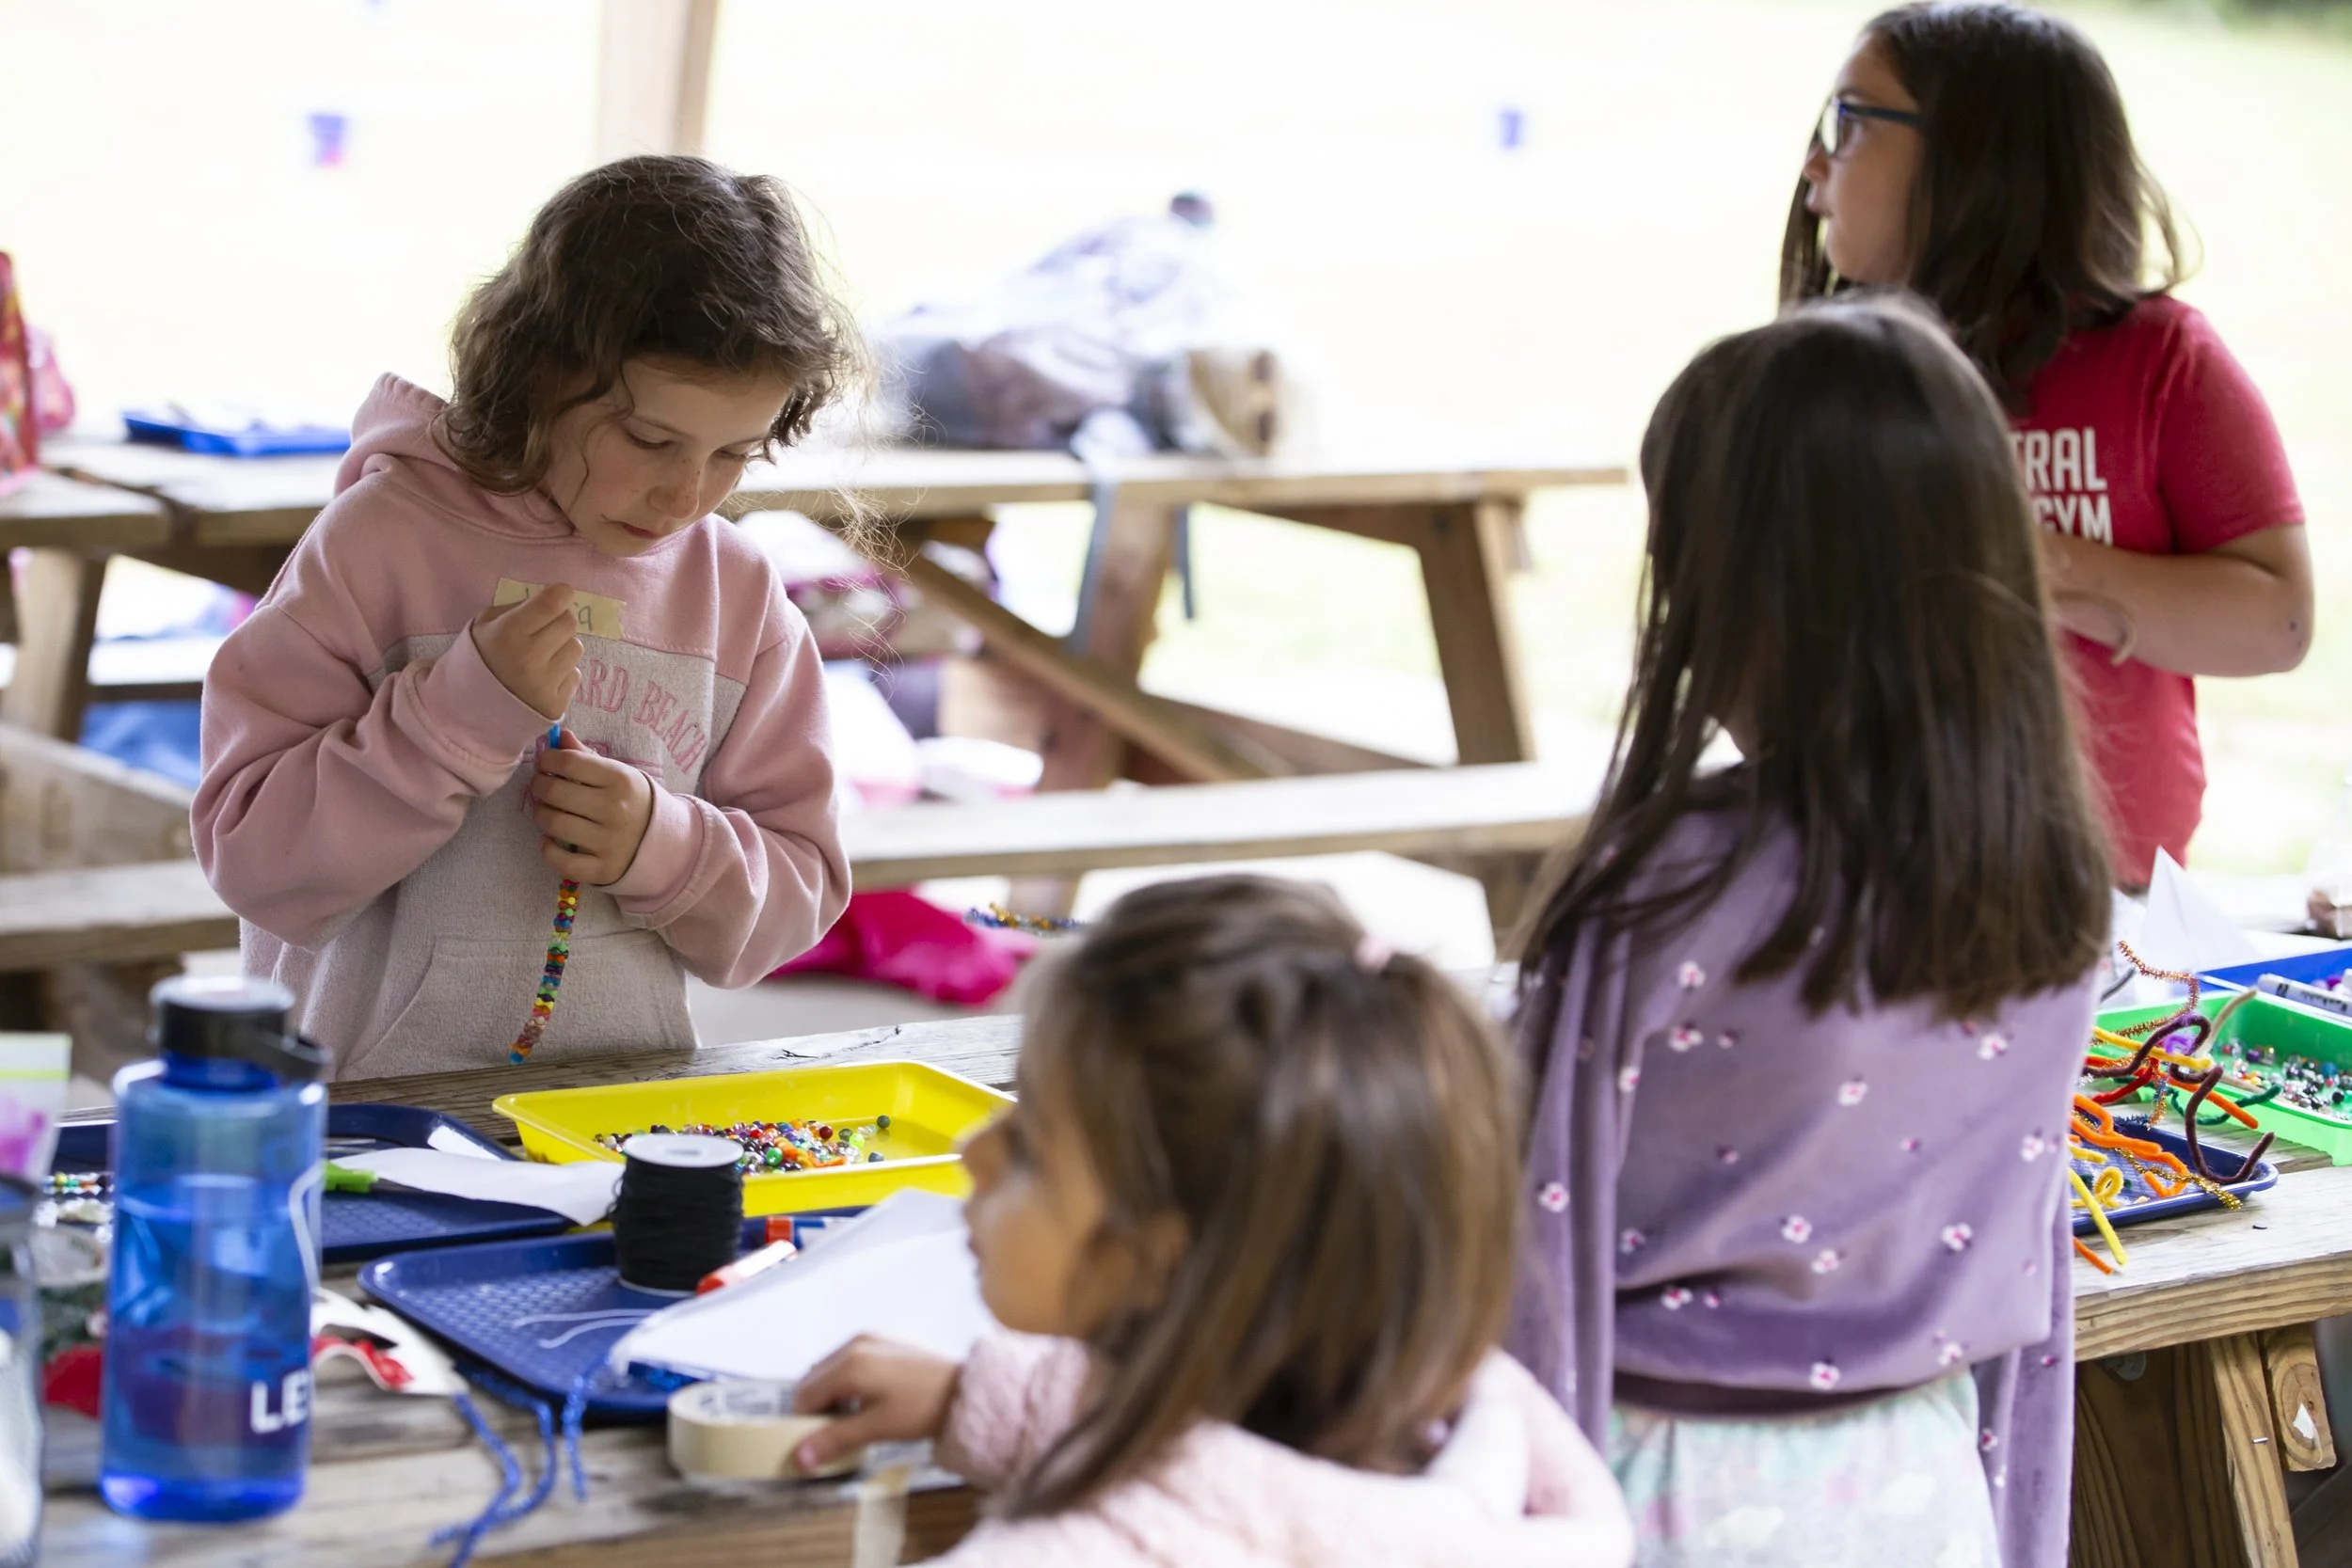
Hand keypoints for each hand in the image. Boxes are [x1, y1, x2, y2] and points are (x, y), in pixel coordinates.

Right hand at [471, 583, 582, 720]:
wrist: (468, 709)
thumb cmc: (479, 658)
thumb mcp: (485, 624)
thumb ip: (518, 608)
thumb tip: (555, 598)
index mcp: (508, 633)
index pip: (552, 603)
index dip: (561, 594)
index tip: (560, 595)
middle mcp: (529, 658)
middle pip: (569, 623)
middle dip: (559, 621)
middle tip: (544, 630)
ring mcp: (544, 685)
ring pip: (576, 648)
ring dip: (562, 648)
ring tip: (541, 658)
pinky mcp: (555, 705)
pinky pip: (574, 675)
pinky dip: (562, 674)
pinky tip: (541, 680)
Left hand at [531, 732, 653, 884]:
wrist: (667, 840)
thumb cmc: (635, 801)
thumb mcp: (619, 774)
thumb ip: (587, 757)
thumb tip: (560, 737)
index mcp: (621, 780)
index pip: (569, 762)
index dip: (548, 760)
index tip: (546, 764)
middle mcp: (615, 810)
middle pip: (555, 792)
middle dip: (539, 786)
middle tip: (541, 787)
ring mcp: (609, 842)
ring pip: (553, 824)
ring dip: (540, 814)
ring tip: (546, 811)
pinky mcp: (603, 869)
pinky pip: (562, 861)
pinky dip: (548, 850)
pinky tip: (550, 841)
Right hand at [790, 1336, 961, 1472]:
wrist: (964, 1390)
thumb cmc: (922, 1408)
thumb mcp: (876, 1429)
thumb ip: (835, 1440)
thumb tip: (800, 1458)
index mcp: (849, 1364)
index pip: (805, 1394)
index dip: (804, 1422)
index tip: (814, 1442)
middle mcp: (856, 1343)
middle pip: (815, 1378)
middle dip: (817, 1406)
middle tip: (834, 1432)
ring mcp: (871, 1338)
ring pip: (832, 1368)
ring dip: (832, 1393)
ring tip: (853, 1417)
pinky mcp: (886, 1340)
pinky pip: (851, 1359)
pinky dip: (849, 1379)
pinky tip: (868, 1398)